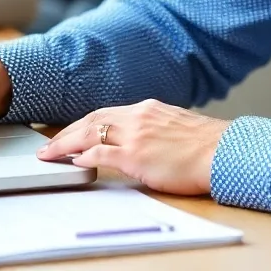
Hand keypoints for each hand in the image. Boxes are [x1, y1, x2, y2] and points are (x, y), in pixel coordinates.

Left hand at [36, 100, 229, 194]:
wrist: (221, 150)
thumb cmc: (204, 144)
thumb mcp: (174, 125)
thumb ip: (152, 127)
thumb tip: (138, 139)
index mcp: (147, 108)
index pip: (105, 112)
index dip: (83, 122)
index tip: (69, 132)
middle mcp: (138, 116)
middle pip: (92, 118)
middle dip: (67, 132)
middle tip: (49, 144)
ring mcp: (135, 134)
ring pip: (90, 132)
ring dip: (66, 144)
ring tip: (50, 154)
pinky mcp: (136, 155)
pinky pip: (101, 152)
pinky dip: (84, 155)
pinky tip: (74, 161)